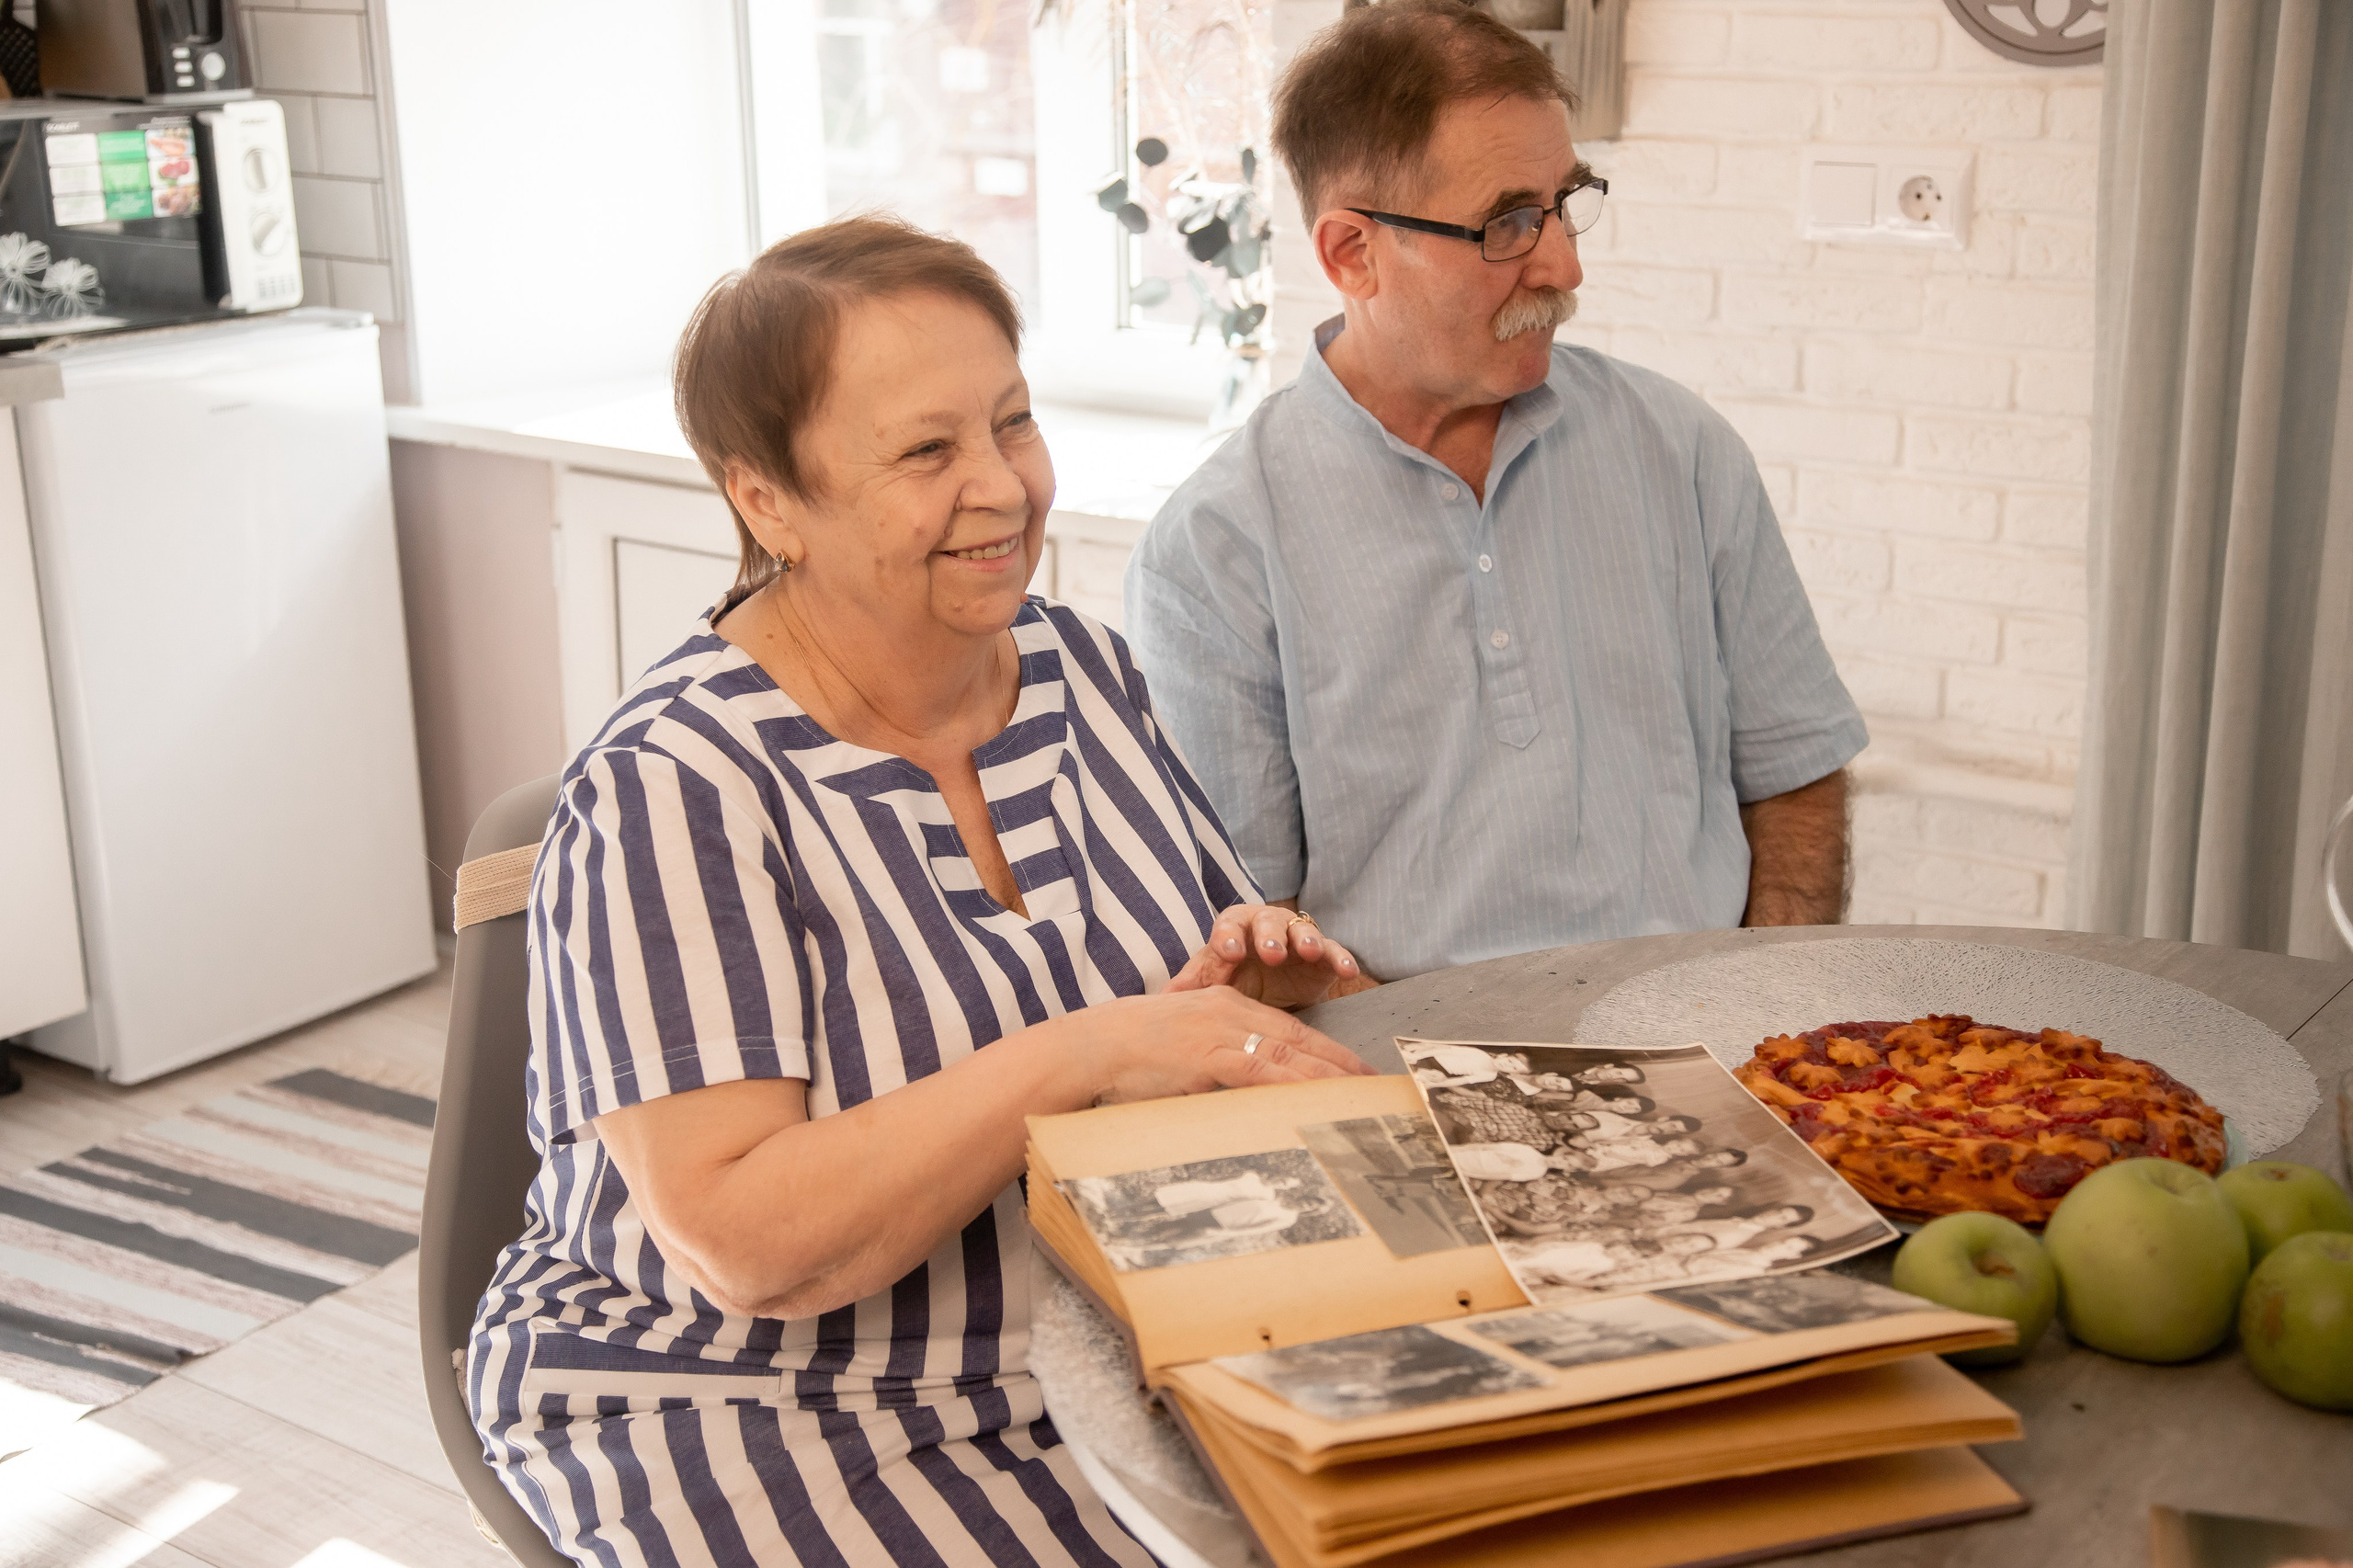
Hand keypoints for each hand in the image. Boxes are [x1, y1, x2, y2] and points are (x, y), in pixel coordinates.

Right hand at [1078, 986, 1374, 1105]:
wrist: (1089, 1048)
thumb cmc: (1125, 1057)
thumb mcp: (1177, 1052)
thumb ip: (1210, 1064)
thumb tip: (1236, 1096)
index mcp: (1223, 1005)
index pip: (1287, 1029)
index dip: (1325, 1050)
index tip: (1352, 1070)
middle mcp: (1229, 1011)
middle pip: (1299, 1039)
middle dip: (1340, 1063)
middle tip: (1373, 1085)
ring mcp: (1220, 1031)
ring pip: (1290, 1054)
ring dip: (1329, 1077)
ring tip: (1360, 1097)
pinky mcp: (1209, 1054)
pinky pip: (1264, 1070)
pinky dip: (1295, 1085)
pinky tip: (1318, 1098)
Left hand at [1166, 903, 1362, 1009]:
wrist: (1268, 991)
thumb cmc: (1233, 980)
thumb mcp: (1211, 983)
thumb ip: (1191, 986)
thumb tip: (1160, 999)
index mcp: (1235, 926)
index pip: (1229, 924)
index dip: (1229, 936)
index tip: (1228, 951)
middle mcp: (1268, 926)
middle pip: (1268, 922)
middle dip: (1269, 935)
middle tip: (1271, 952)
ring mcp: (1299, 938)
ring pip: (1304, 931)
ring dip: (1308, 939)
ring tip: (1311, 951)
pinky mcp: (1325, 956)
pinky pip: (1336, 951)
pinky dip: (1342, 957)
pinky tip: (1349, 970)